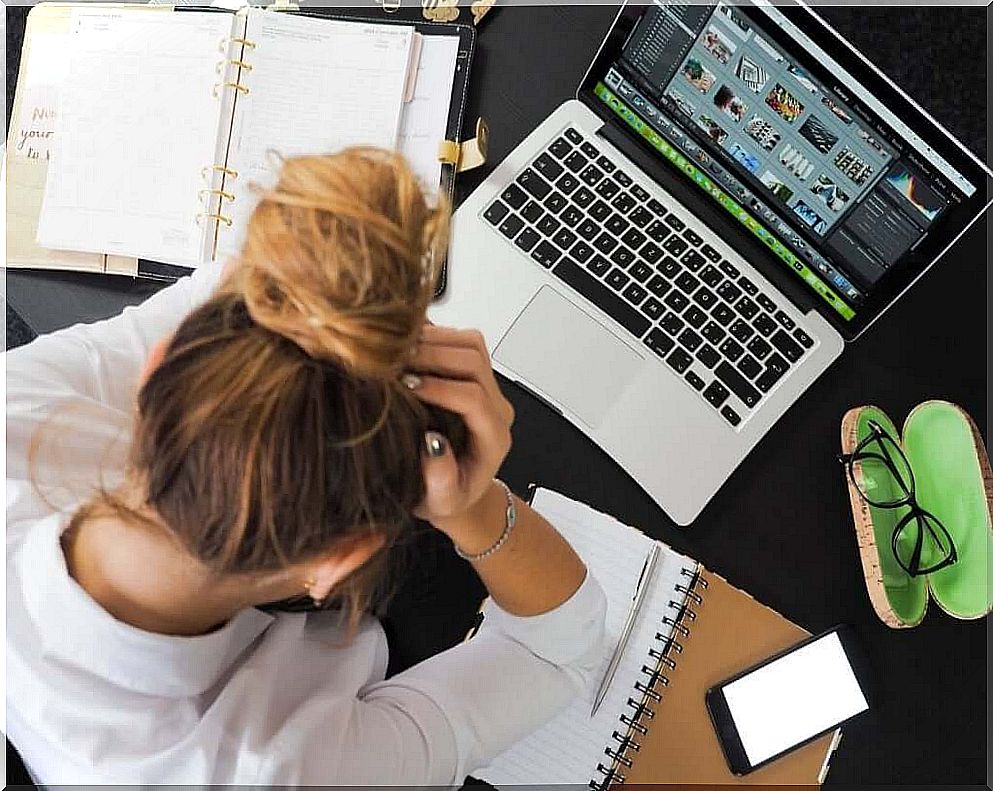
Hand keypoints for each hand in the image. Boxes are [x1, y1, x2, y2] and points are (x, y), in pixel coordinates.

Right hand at [407, 325, 513, 535]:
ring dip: (435, 340)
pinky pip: (462, 342)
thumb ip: (440, 479)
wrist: (460, 492)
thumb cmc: (448, 498)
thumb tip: (432, 442)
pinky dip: (436, 335)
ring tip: (398, 350)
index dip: (440, 388)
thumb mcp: (441, 501)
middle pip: (475, 362)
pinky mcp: (474, 376)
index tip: (406, 386)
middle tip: (395, 361)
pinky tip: (406, 344)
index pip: (473, 399)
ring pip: (472, 345)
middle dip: (434, 356)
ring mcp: (488, 389)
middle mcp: (496, 408)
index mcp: (493, 437)